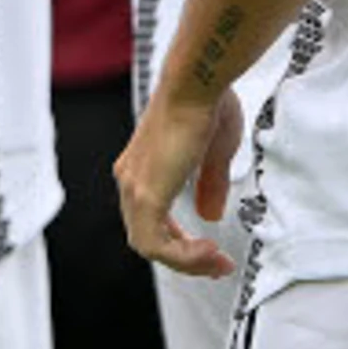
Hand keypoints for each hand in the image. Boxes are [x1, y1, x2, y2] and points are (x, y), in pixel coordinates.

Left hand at [116, 86, 247, 276]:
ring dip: (186, 261)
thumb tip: (210, 216)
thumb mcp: (213, 153)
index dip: (180, 241)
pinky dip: (182, 256)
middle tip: (215, 265)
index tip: (208, 249)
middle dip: (185, 256)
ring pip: (149, 245)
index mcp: (143, 167)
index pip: (151, 219)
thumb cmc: (207, 103)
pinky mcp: (146, 194)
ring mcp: (135, 187)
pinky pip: (155, 244)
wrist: (198, 83)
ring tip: (216, 263)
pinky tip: (208, 251)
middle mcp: (131, 178)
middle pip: (148, 236)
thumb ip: (210, 186)